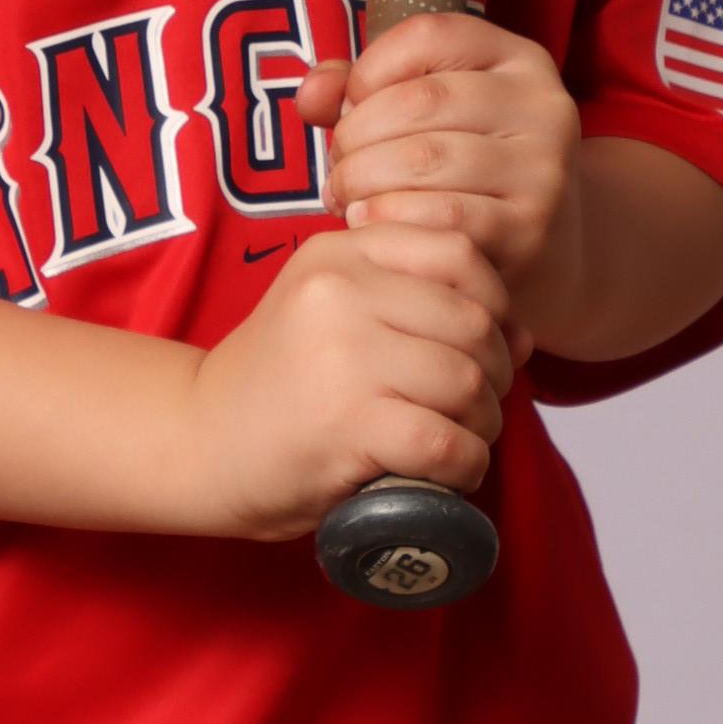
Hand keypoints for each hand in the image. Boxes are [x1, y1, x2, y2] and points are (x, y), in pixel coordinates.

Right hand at [185, 219, 517, 541]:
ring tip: (462, 438)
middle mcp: (339, 292)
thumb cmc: (280, 383)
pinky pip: (447, 441)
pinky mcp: (347, 426)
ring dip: (485, 422)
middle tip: (475, 405)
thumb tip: (524, 332)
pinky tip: (451, 472)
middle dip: (496, 372)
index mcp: (338, 252)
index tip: (479, 342)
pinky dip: (466, 464)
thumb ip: (418, 302)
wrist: (198, 442)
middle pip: (474, 322)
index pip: (459, 251)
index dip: (493, 300)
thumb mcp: (334, 310)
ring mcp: (343, 358)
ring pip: (469, 381)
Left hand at [292, 14, 590, 342]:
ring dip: (363, 179)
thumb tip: (312, 95)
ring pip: (426, 158)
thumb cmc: (462, 170)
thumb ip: (359, 90)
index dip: (370, 69)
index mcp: (519, 59)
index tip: (352, 106)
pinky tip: (369, 224)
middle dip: (357, 135)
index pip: (429, 35)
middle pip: (421, 99)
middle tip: (339, 166)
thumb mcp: (424, 113)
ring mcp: (543, 169)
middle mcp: (544, 106)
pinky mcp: (529, 229)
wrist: (538, 248)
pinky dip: (389, 218)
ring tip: (347, 197)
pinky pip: (442, 216)